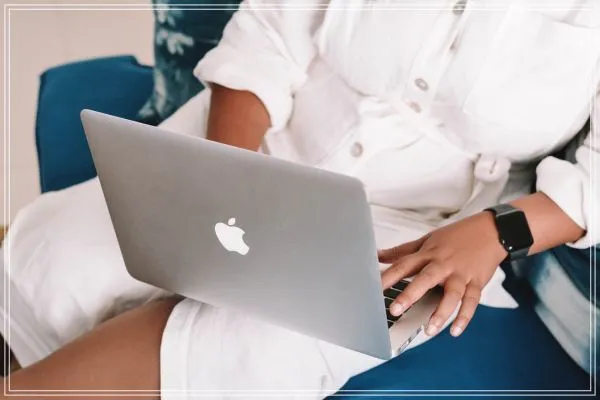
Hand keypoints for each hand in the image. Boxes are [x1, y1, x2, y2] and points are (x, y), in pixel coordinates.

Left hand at [379, 211, 506, 336]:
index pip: (404, 264)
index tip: (374, 288)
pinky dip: (464, 317)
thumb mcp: (427, 239)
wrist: (491, 231)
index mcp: (428, 253)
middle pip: (425, 279)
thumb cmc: (457, 236)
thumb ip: (403, 251)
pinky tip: (455, 330)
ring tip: (428, 330)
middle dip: (410, 295)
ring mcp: (461, 274)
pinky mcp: (476, 282)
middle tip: (395, 310)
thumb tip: (378, 255)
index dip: (388, 276)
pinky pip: (471, 302)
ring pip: (451, 295)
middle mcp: (443, 264)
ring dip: (440, 313)